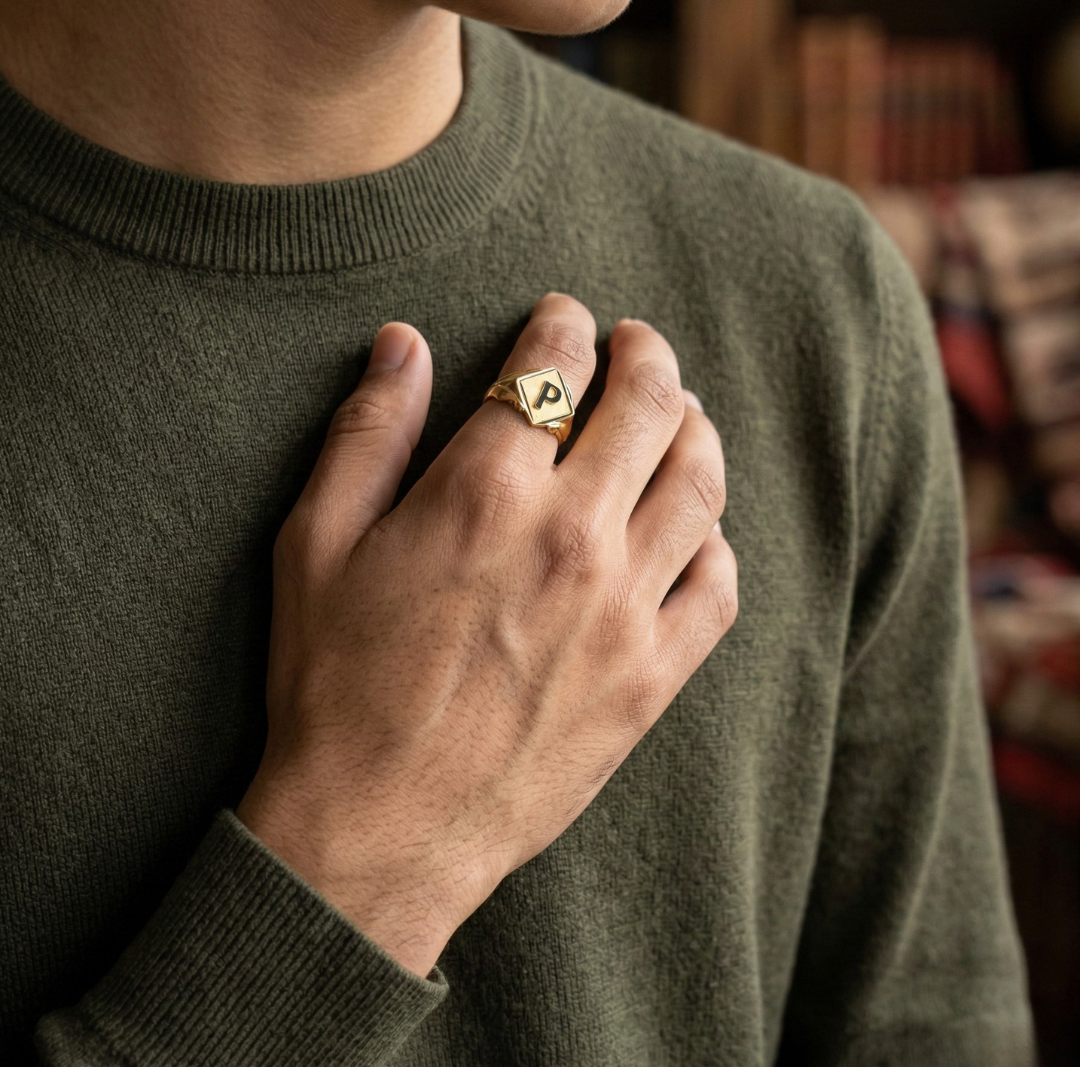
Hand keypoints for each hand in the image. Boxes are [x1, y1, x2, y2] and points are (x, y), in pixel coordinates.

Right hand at [237, 293, 736, 977]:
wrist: (378, 831)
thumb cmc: (334, 686)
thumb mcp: (315, 546)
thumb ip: (368, 434)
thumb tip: (403, 343)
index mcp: (485, 494)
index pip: (554, 370)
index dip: (563, 327)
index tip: (562, 321)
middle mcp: (572, 539)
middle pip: (649, 408)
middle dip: (647, 357)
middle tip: (637, 346)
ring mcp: (624, 612)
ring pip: (701, 485)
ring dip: (696, 431)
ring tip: (680, 416)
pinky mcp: (651, 679)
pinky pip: (719, 587)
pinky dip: (715, 541)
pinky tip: (692, 532)